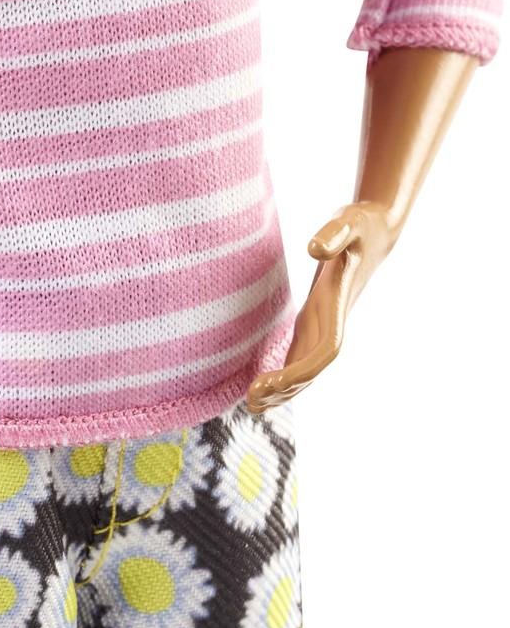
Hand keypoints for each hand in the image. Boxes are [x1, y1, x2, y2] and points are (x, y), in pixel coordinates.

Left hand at [245, 199, 396, 414]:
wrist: (375, 230)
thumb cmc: (360, 224)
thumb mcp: (348, 221)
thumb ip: (332, 233)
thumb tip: (314, 248)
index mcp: (339, 305)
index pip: (326, 350)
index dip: (303, 370)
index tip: (274, 382)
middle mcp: (333, 320)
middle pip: (313, 367)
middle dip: (286, 389)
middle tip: (250, 402)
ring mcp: (326, 322)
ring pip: (307, 366)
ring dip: (284, 389)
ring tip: (252, 406)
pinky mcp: (317, 317)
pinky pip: (302, 353)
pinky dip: (285, 372)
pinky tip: (265, 386)